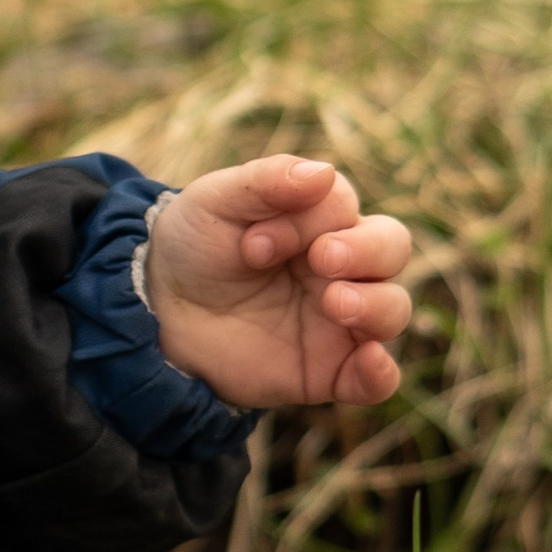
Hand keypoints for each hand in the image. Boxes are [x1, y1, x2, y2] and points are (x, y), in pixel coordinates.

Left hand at [141, 154, 412, 408]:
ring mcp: (339, 320)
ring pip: (392, 308)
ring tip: (334, 303)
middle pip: (392, 248)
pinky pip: (377, 379)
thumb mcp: (214, 202)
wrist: (159, 314)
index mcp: (318, 220)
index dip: (306, 219)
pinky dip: (382, 372)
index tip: (252, 243)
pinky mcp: (328, 370)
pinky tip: (369, 360)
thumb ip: (266, 181)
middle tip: (321, 258)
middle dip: (367, 250)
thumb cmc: (194, 247)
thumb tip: (324, 172)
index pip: (342, 207)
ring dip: (376, 304)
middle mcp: (341, 267)